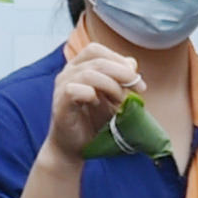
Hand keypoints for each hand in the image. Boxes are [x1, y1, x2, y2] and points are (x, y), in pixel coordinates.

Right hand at [45, 45, 149, 161]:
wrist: (74, 147)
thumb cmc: (92, 121)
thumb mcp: (112, 97)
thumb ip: (120, 79)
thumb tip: (131, 63)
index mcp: (78, 67)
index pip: (96, 50)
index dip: (117, 59)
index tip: (135, 77)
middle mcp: (67, 73)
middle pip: (96, 60)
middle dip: (122, 73)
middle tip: (137, 88)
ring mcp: (62, 87)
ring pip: (88, 74)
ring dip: (111, 85)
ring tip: (120, 101)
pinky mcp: (60, 104)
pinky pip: (74, 90)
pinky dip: (90, 95)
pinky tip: (97, 104)